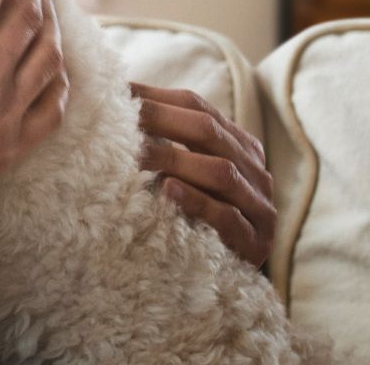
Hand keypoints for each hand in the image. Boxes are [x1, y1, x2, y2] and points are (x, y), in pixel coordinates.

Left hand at [131, 82, 274, 269]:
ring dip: (175, 160)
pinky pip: (228, 217)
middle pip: (210, 133)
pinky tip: (168, 191)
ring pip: (222, 172)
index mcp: (239, 144)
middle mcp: (255, 171)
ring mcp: (260, 207)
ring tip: (135, 155)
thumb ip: (161, 138)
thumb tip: (110, 95)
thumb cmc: (192, 214)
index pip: (198, 107)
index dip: (156, 97)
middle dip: (160, 121)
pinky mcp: (255, 242)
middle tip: (117, 118)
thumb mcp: (180, 170)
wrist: (224, 277)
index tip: (114, 92)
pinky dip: (197, 202)